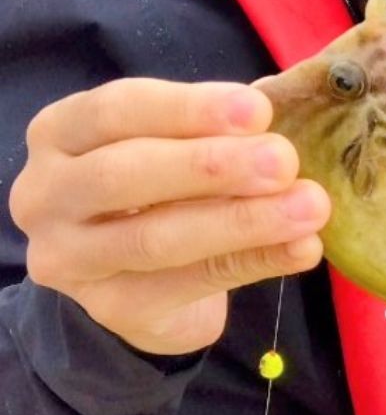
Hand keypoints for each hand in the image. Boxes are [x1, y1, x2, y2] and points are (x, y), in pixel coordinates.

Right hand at [9, 79, 330, 355]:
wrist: (131, 273)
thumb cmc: (157, 182)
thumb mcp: (171, 142)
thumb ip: (214, 127)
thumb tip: (284, 105)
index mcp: (62, 132)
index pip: (116, 110)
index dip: (187, 108)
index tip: (257, 110)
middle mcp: (47, 193)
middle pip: (125, 175)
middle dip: (213, 166)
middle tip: (285, 161)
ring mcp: (70, 258)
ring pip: (156, 239)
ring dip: (243, 221)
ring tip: (309, 207)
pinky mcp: (110, 308)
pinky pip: (186, 286)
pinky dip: (254, 263)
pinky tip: (302, 248)